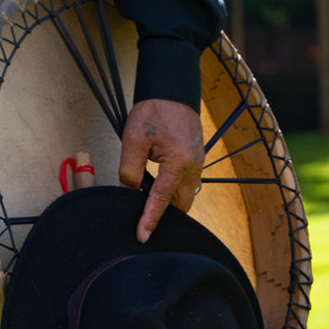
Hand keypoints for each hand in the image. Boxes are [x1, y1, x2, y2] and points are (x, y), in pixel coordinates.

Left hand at [119, 96, 205, 241]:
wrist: (172, 93)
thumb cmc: (153, 112)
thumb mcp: (133, 139)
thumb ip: (130, 168)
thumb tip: (129, 190)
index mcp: (178, 163)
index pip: (161, 200)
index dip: (150, 219)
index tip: (142, 236)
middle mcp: (194, 168)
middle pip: (180, 204)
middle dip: (164, 213)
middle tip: (142, 215)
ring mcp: (198, 164)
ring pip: (185, 195)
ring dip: (168, 200)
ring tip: (147, 198)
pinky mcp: (197, 160)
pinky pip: (186, 183)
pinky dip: (173, 188)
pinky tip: (157, 183)